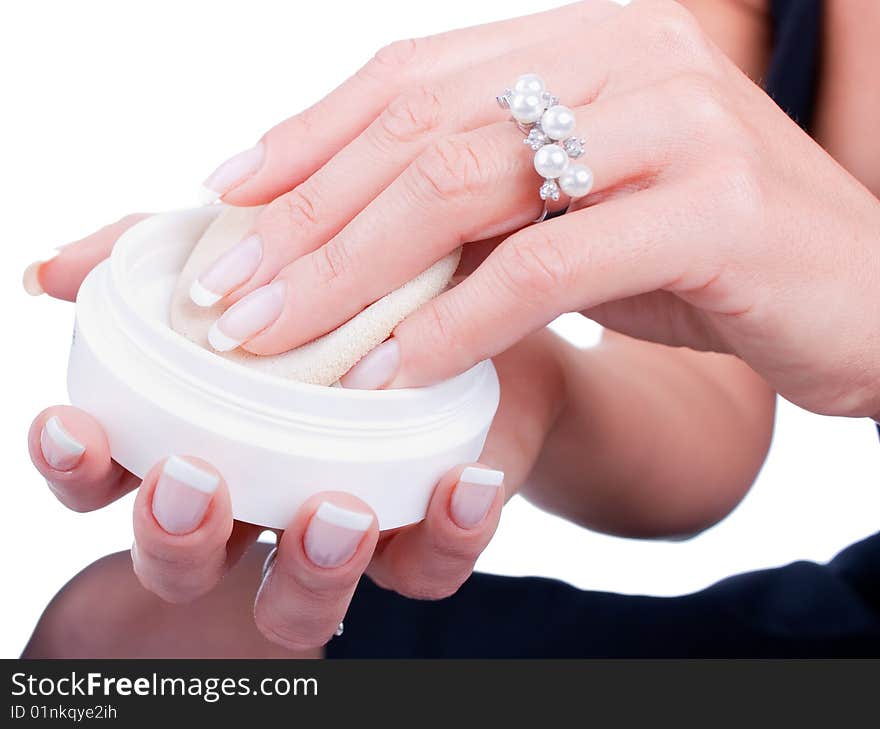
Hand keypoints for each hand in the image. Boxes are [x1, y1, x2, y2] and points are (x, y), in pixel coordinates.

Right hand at [26, 219, 562, 649]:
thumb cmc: (351, 282)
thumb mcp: (263, 248)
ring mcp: (339, 523)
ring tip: (334, 511)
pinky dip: (444, 537)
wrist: (474, 302)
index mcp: (204, 433)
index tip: (71, 422)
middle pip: (185, 564)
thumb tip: (51, 274)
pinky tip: (463, 484)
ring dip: (307, 570)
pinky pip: (424, 569)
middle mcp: (261, 495)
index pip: (110, 476)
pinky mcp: (423, 532)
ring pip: (297, 604)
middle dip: (175, 538)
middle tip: (195, 477)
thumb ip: (158, 257)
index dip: (78, 464)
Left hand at [180, 0, 879, 416]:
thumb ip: (485, 210)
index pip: (408, 79)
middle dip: (306, 218)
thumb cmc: (702, 258)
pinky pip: (547, 264)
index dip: (305, 137)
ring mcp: (675, 120)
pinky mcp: (715, 205)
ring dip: (354, 272)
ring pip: (470, 184)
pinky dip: (456, 324)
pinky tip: (390, 375)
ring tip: (276, 337)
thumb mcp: (577, 217)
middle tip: (227, 294)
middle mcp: (626, 55)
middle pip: (421, 129)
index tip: (224, 198)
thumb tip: (348, 251)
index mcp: (582, 42)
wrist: (857, 295)